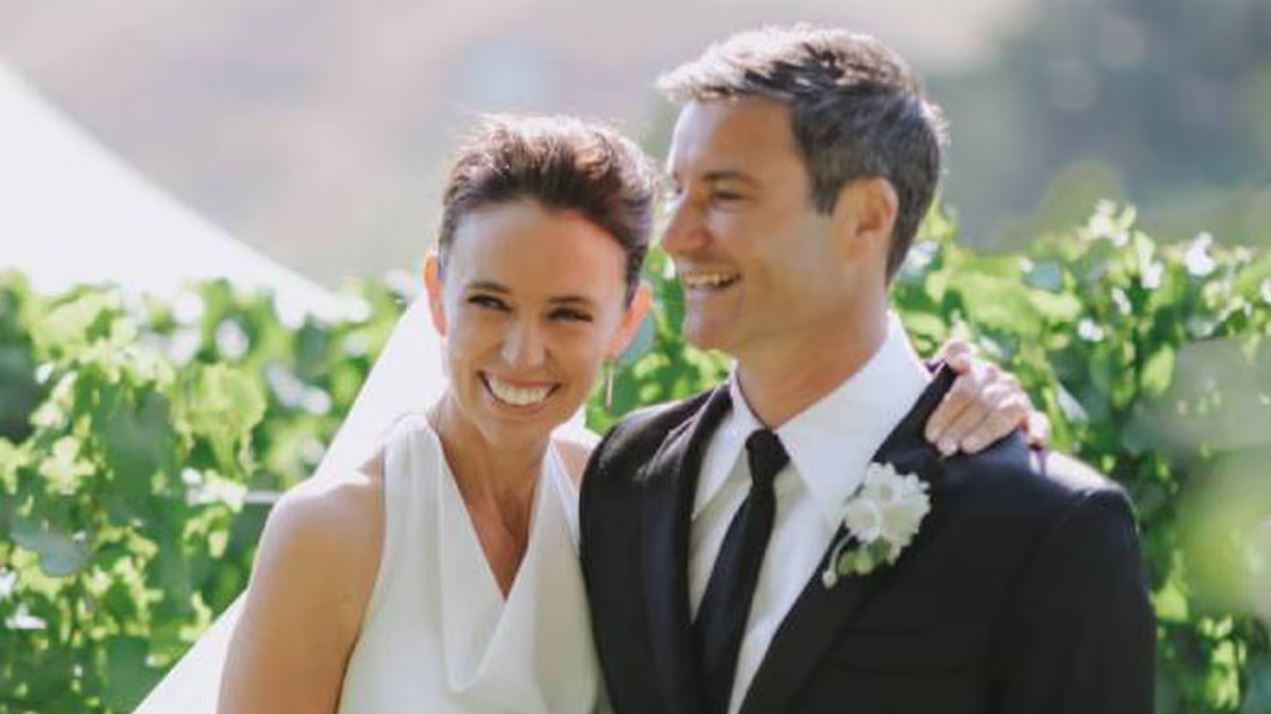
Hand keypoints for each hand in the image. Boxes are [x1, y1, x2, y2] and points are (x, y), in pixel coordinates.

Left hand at [924, 339, 1050, 455]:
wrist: (964, 434)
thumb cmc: (937, 415)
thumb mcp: (927, 396)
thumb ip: (935, 377)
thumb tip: (962, 361)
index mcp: (965, 364)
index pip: (958, 353)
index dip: (958, 358)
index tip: (959, 366)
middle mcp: (992, 375)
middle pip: (976, 394)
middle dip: (956, 420)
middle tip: (941, 444)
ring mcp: (1013, 395)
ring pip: (1004, 409)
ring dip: (985, 430)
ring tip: (966, 448)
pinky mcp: (1030, 417)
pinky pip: (1039, 420)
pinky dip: (1038, 430)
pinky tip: (1032, 442)